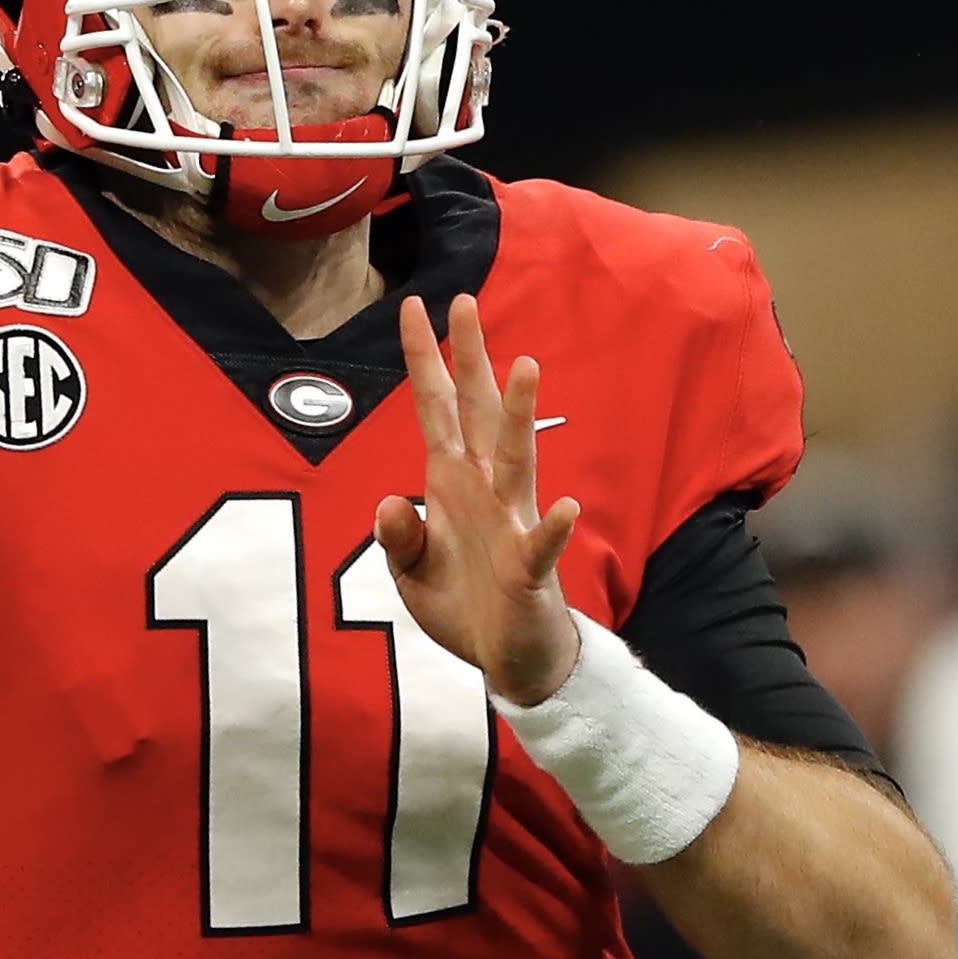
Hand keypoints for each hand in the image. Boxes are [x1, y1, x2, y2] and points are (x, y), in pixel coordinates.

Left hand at [374, 293, 583, 706]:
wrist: (507, 658)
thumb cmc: (463, 603)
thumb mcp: (410, 569)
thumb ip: (397, 534)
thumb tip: (392, 501)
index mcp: (450, 481)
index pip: (435, 406)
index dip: (422, 359)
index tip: (412, 306)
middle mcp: (484, 488)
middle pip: (477, 411)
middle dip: (470, 358)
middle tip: (466, 300)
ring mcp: (511, 523)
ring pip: (517, 456)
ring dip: (522, 414)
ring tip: (525, 365)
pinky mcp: (528, 569)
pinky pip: (541, 544)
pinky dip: (552, 527)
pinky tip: (566, 507)